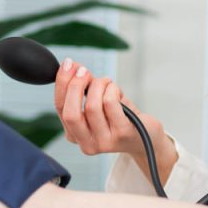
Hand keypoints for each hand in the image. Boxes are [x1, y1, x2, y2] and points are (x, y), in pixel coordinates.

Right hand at [54, 59, 177, 181]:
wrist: (147, 137)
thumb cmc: (120, 117)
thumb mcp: (97, 104)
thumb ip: (82, 89)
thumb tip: (72, 67)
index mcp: (74, 135)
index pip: (60, 107)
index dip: (62, 82)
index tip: (68, 64)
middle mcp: (86, 143)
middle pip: (70, 112)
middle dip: (75, 85)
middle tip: (85, 71)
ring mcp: (104, 142)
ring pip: (92, 106)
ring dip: (99, 85)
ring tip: (107, 82)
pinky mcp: (122, 134)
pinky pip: (110, 103)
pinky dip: (112, 89)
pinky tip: (117, 91)